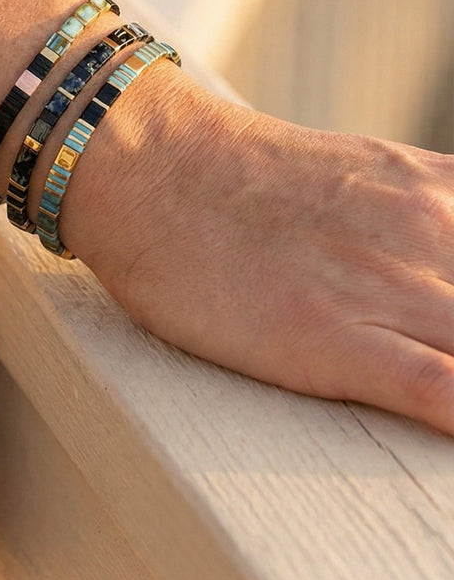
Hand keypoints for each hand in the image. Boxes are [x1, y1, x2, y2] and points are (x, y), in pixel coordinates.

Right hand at [65, 61, 453, 433]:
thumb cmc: (235, 177)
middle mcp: (432, 235)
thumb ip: (417, 214)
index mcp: (440, 194)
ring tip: (449, 410)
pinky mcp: (332, 339)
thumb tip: (435, 262)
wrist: (155, 169)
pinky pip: (442, 391)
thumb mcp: (357, 175)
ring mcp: (386, 286)